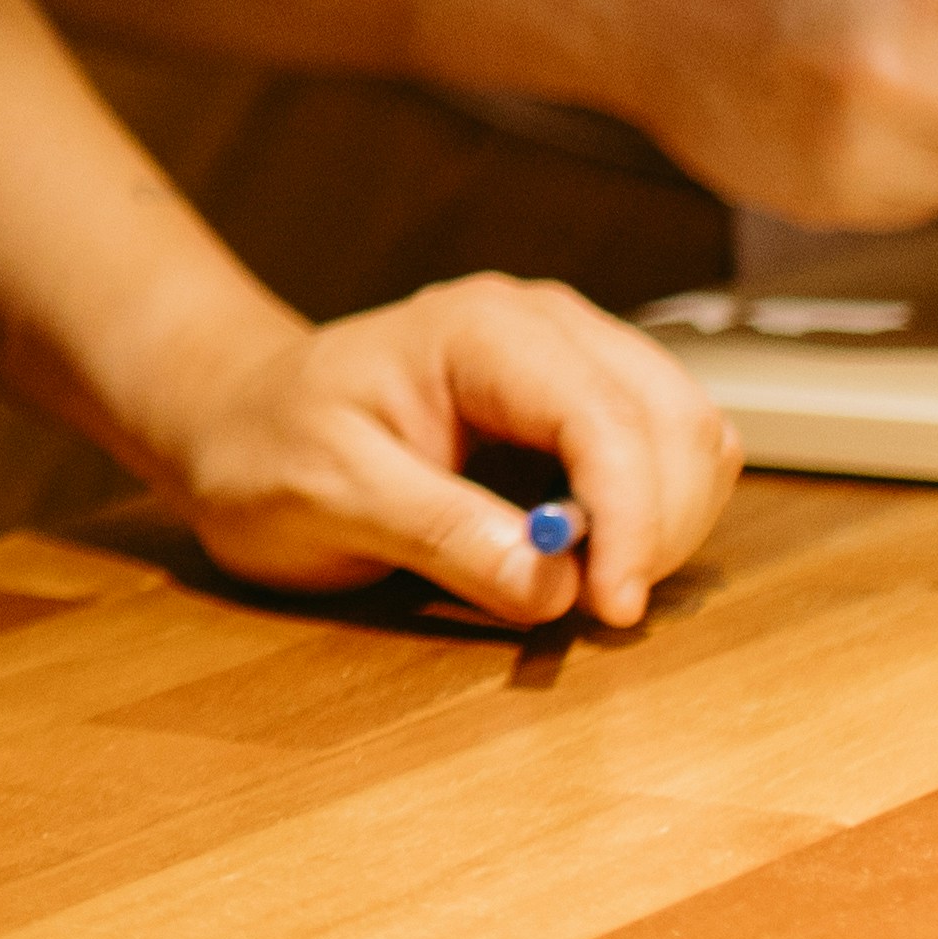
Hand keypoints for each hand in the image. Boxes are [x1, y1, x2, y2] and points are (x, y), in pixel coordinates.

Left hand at [116, 273, 746, 631]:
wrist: (245, 421)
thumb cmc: (268, 446)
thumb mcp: (327, 494)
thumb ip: (438, 531)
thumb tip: (553, 582)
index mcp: (481, 329)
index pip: (602, 418)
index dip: (628, 518)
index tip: (609, 607)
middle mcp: (548, 327)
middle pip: (672, 423)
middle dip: (655, 527)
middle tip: (595, 611)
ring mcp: (576, 359)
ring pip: (692, 438)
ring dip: (667, 524)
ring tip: (586, 585)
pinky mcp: (587, 405)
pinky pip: (669, 457)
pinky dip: (657, 517)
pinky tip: (593, 558)